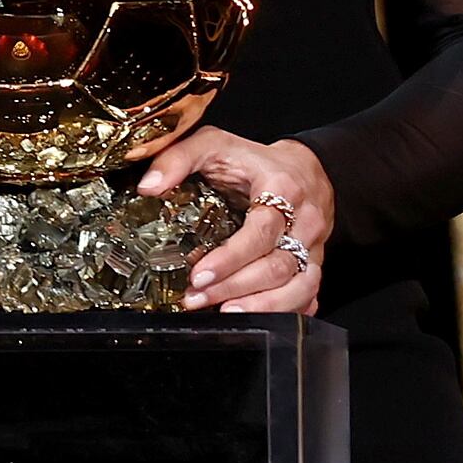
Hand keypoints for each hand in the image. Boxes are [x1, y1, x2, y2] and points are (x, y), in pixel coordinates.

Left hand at [127, 124, 333, 314]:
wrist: (303, 169)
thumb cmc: (253, 160)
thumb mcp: (214, 144)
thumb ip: (178, 158)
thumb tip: (149, 187)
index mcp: (281, 189)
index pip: (261, 231)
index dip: (231, 257)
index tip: (199, 274)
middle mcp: (304, 221)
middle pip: (277, 266)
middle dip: (235, 287)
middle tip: (197, 298)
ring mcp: (313, 247)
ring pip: (299, 287)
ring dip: (260, 306)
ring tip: (224, 313)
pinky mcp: (314, 265)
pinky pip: (309, 296)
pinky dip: (286, 311)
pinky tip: (259, 318)